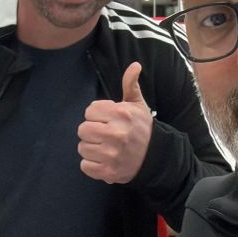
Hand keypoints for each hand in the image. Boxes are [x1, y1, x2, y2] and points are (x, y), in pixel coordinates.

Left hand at [78, 62, 152, 183]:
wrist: (155, 157)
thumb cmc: (141, 128)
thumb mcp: (138, 105)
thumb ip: (131, 84)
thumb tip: (135, 64)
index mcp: (121, 114)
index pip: (89, 110)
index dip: (96, 115)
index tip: (107, 119)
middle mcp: (116, 134)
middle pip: (83, 129)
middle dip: (91, 131)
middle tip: (103, 133)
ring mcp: (111, 155)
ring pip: (82, 148)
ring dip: (90, 148)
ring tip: (104, 146)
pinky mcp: (108, 172)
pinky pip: (85, 165)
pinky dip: (91, 164)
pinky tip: (103, 159)